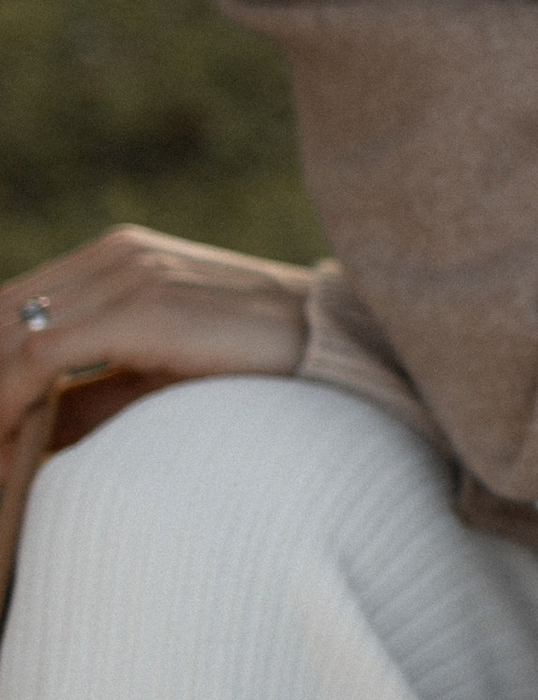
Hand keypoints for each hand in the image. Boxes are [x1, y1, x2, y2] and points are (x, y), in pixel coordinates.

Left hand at [0, 226, 311, 454]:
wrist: (340, 353)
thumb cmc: (259, 371)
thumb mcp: (160, 381)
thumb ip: (89, 397)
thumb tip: (26, 429)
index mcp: (119, 259)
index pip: (10, 307)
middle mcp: (117, 255)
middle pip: (0, 315)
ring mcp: (130, 274)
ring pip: (9, 333)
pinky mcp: (144, 307)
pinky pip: (39, 355)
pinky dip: (7, 401)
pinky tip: (8, 444)